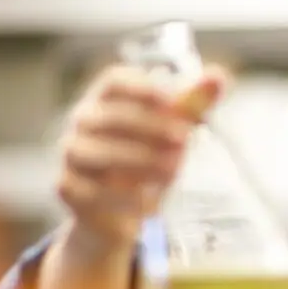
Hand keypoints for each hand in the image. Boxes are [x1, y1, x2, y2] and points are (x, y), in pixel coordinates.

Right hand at [56, 64, 224, 255]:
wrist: (119, 212)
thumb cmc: (146, 161)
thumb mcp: (172, 133)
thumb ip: (193, 105)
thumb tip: (219, 77)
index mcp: (106, 100)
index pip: (115, 81)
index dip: (140, 86)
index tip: (170, 98)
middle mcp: (83, 122)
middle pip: (110, 117)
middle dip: (150, 127)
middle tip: (184, 139)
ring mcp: (72, 155)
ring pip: (100, 155)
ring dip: (140, 162)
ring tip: (173, 171)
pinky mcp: (68, 188)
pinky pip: (94, 192)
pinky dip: (125, 198)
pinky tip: (150, 203)